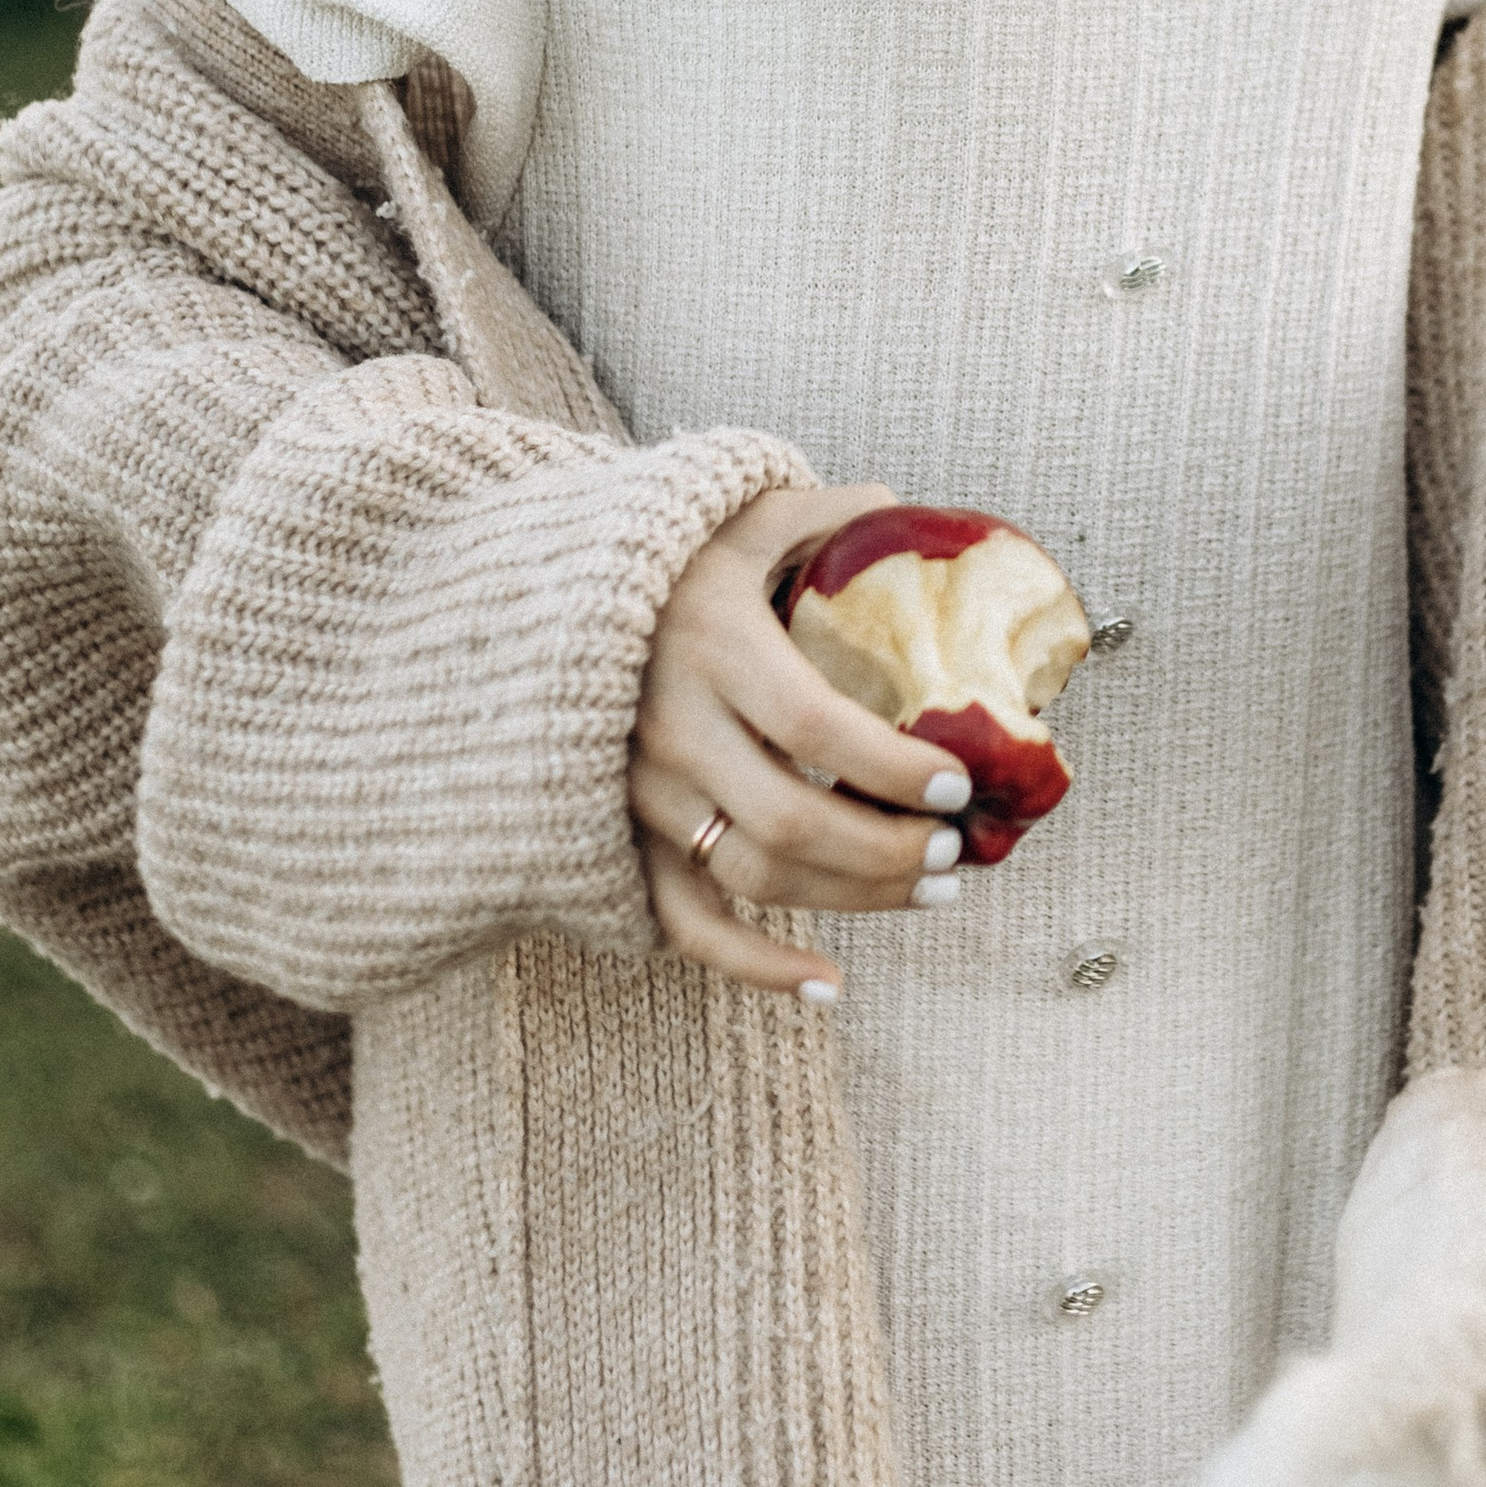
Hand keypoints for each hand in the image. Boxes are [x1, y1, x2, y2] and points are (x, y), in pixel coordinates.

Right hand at [630, 478, 974, 1002]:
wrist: (524, 600)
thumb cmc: (657, 558)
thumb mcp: (733, 516)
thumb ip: (815, 513)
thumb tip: (896, 504)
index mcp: (710, 644)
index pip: (815, 725)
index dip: (892, 767)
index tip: (961, 785)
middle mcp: (669, 727)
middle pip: (792, 819)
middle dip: (889, 848)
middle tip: (958, 850)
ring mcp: (639, 792)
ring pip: (754, 874)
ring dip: (854, 897)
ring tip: (931, 888)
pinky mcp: (619, 837)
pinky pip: (684, 924)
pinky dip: (756, 965)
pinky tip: (830, 982)